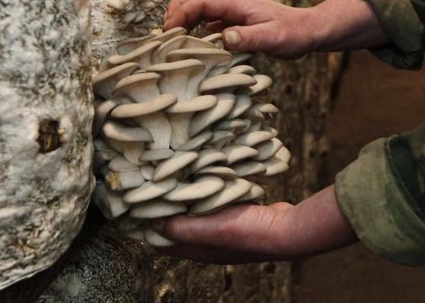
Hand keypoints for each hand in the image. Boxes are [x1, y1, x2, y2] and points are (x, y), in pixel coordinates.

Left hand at [152, 185, 356, 263]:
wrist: (288, 229)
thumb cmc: (250, 233)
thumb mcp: (210, 228)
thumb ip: (180, 226)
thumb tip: (149, 222)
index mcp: (198, 249)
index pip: (162, 240)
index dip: (147, 223)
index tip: (136, 202)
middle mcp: (209, 242)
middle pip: (178, 224)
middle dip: (165, 207)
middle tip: (154, 182)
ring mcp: (225, 229)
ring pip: (197, 212)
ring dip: (187, 198)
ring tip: (175, 176)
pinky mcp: (239, 215)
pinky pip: (217, 202)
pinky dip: (208, 192)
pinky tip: (207, 175)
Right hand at [163, 0, 314, 58]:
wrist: (308, 30)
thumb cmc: (293, 34)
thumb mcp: (274, 40)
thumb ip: (249, 38)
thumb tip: (223, 38)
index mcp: (239, 4)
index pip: (202, 0)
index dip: (182, 12)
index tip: (170, 31)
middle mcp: (234, 3)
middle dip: (176, 8)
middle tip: (164, 31)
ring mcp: (235, 10)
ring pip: (202, 3)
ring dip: (185, 14)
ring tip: (174, 34)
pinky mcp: (236, 19)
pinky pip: (210, 16)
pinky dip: (197, 24)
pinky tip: (195, 41)